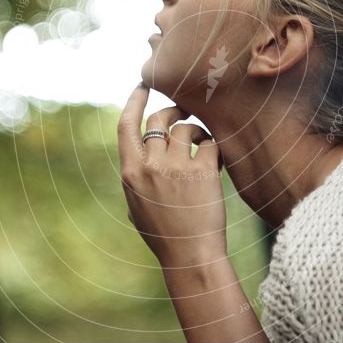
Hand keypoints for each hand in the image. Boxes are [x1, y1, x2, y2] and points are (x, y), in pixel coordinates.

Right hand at [117, 82, 226, 267]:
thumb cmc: (164, 235)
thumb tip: (137, 156)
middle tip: (184, 114)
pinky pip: (210, 143)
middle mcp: (150, 166)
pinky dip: (215, 148)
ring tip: (203, 146)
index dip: (133, 101)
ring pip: (186, 128)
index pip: (126, 124)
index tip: (142, 85)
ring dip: (196, 131)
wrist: (190, 257)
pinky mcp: (204, 172)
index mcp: (130, 172)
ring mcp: (177, 168)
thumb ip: (136, 178)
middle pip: (159, 119)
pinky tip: (217, 162)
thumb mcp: (136, 206)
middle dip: (173, 110)